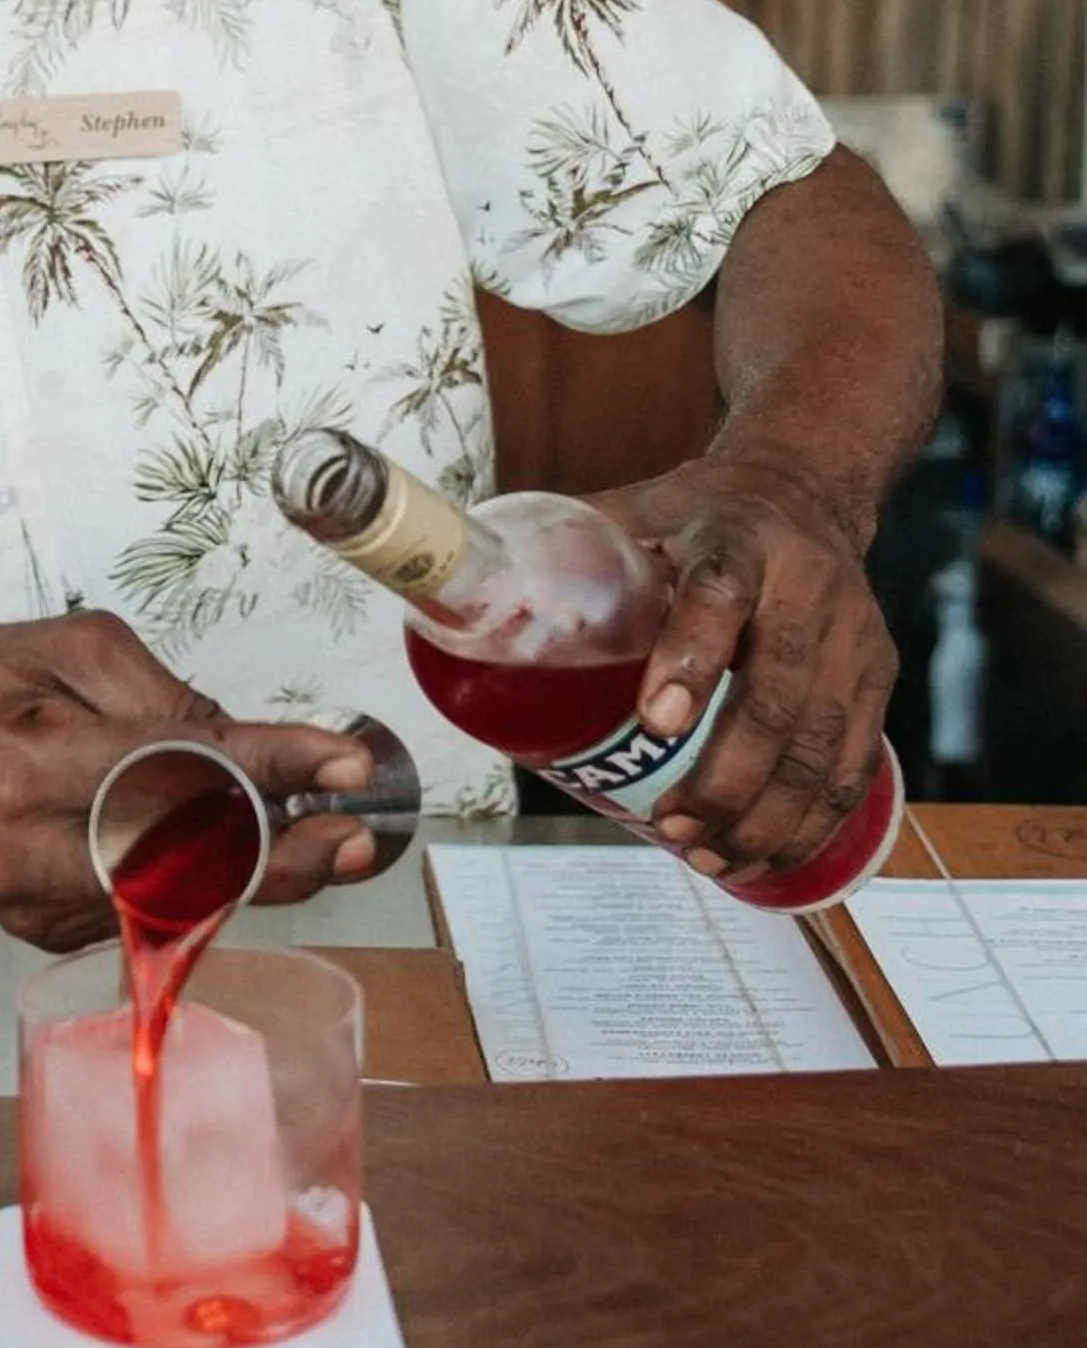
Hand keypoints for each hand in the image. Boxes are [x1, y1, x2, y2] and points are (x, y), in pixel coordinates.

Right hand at [0, 610, 378, 950]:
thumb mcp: (60, 645)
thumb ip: (155, 692)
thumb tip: (243, 747)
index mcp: (17, 770)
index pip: (168, 775)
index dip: (267, 771)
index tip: (341, 761)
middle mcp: (22, 857)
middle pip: (180, 870)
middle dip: (285, 855)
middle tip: (358, 834)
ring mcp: (33, 911)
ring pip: (174, 898)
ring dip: (257, 868)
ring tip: (324, 834)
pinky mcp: (49, 934)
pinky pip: (148, 907)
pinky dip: (202, 877)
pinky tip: (237, 846)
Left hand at [595, 445, 898, 881]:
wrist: (808, 488)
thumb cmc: (702, 510)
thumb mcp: (641, 506)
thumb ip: (571, 545)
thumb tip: (468, 586)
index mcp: (738, 538)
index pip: (720, 594)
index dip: (690, 657)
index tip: (652, 722)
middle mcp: (808, 586)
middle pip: (781, 694)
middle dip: (728, 778)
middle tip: (677, 828)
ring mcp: (853, 637)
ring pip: (824, 744)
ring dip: (770, 817)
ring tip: (712, 859)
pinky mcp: (879, 677)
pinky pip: (854, 763)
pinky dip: (813, 822)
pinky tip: (768, 859)